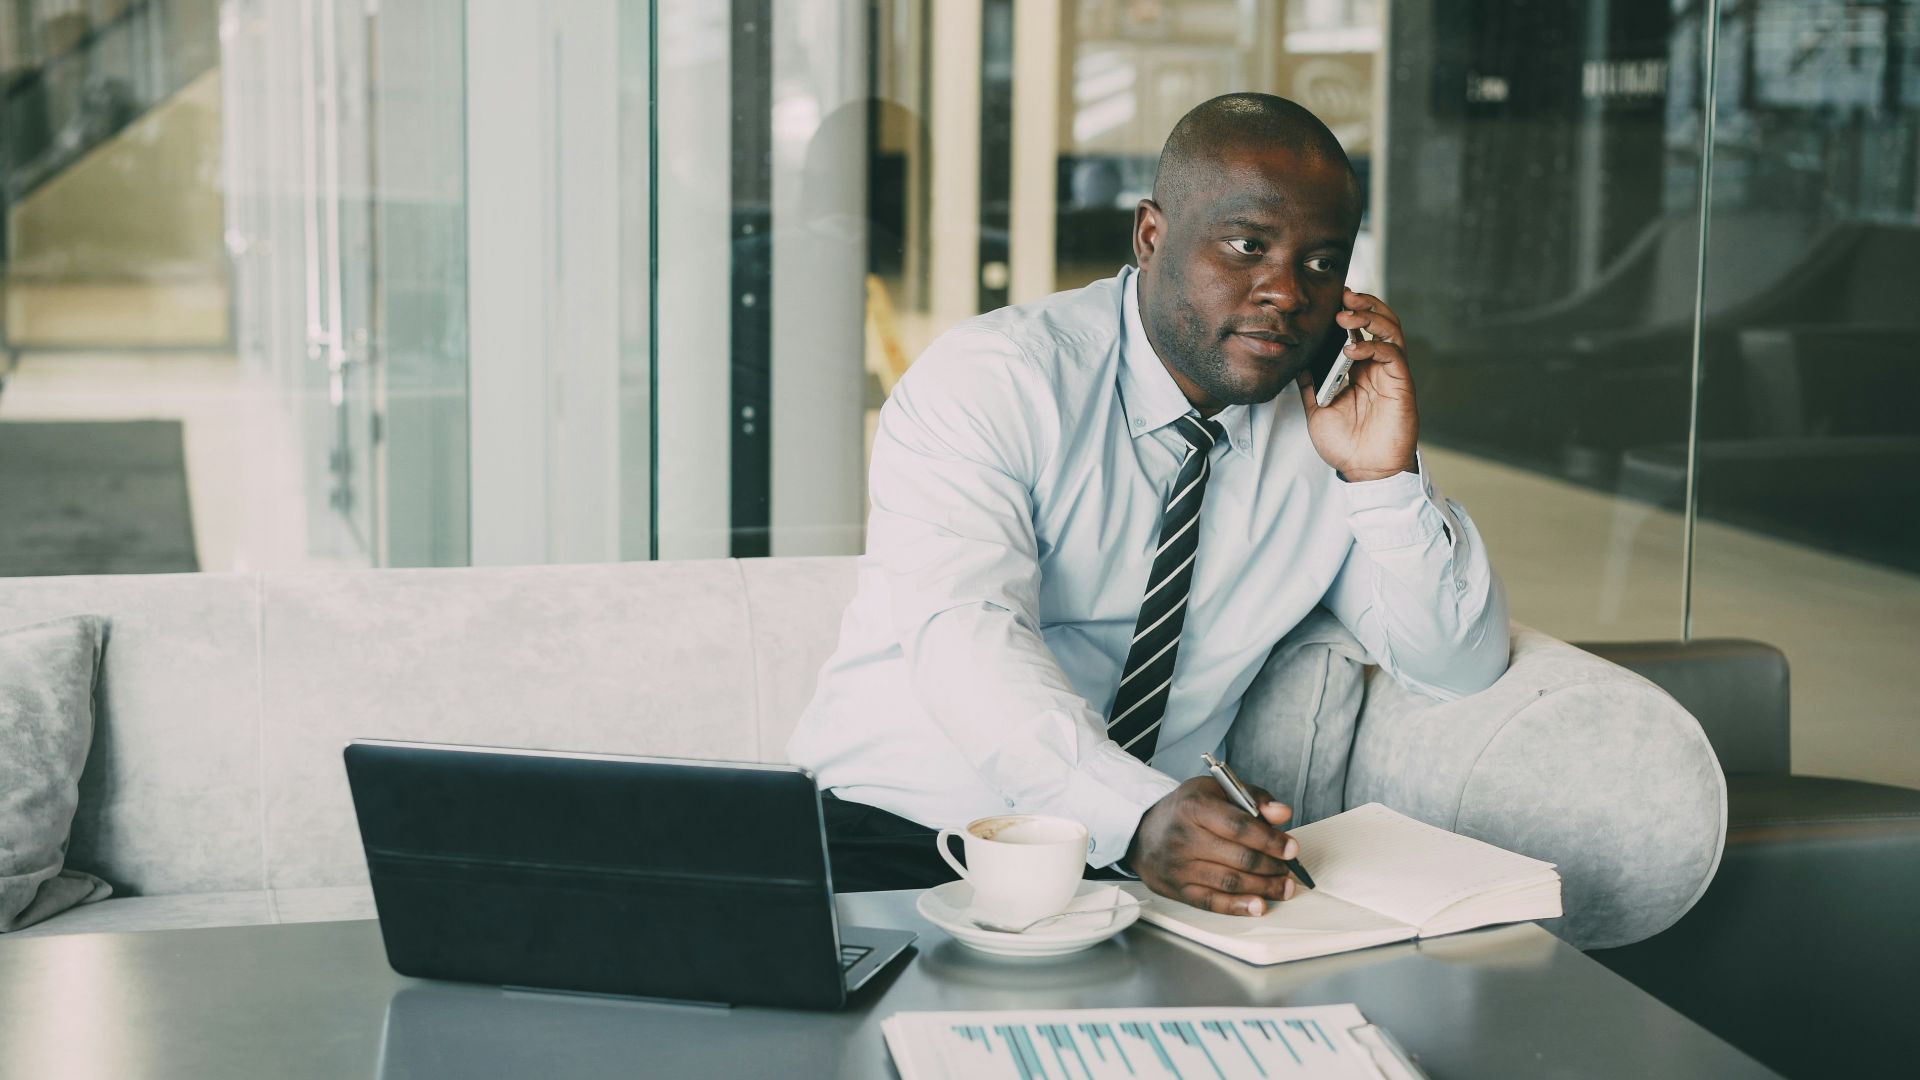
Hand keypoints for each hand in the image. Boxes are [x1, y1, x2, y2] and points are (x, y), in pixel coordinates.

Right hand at [1125, 776, 1301, 915]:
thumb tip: (1282, 814)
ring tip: (1284, 887)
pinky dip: (1238, 907)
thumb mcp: (1215, 790)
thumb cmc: (1185, 809)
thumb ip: (1252, 798)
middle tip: (1289, 870)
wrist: (1142, 831)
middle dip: (1272, 866)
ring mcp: (1179, 866)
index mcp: (1195, 807)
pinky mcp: (1177, 889)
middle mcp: (1184, 837)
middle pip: (1239, 858)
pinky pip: (1212, 902)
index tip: (1292, 848)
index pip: (1240, 827)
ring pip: (1230, 882)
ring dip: (1263, 888)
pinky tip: (1259, 906)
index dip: (1270, 840)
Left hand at [1299, 287, 1418, 482]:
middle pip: (1380, 321)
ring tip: (1347, 314)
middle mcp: (1377, 366)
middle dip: (1364, 303)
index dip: (1350, 309)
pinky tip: (1351, 349)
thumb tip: (1294, 361)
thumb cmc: (1346, 444)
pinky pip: (1392, 355)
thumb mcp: (1317, 409)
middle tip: (1345, 293)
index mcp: (1359, 368)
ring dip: (1370, 316)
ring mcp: (1391, 373)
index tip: (1332, 296)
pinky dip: (1373, 346)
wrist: (1364, 471)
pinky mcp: (1401, 384)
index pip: (1360, 328)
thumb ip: (1309, 384)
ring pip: (1391, 331)